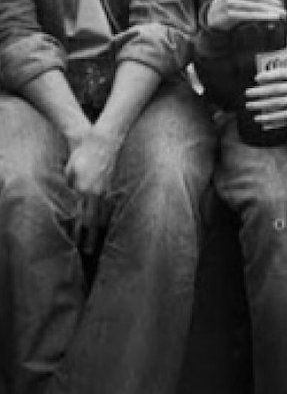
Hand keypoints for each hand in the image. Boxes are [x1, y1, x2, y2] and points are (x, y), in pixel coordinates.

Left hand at [66, 128, 118, 253]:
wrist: (104, 141)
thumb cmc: (83, 153)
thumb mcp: (70, 170)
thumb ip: (69, 187)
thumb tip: (68, 202)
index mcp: (82, 189)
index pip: (78, 216)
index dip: (75, 231)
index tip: (72, 244)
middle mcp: (95, 193)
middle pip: (92, 220)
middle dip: (90, 237)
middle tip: (88, 252)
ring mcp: (105, 190)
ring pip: (102, 215)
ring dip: (99, 230)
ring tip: (97, 243)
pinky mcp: (111, 186)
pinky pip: (108, 206)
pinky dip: (106, 217)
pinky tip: (105, 224)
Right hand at [207, 0, 286, 30]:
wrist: (213, 15)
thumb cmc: (230, 1)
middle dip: (273, 3)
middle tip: (283, 8)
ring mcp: (230, 1)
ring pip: (256, 6)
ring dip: (271, 11)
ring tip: (281, 15)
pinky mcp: (230, 14)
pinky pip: (250, 15)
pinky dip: (263, 17)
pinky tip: (272, 19)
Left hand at [245, 63, 286, 125]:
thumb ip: (286, 62)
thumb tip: (269, 65)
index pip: (282, 73)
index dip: (269, 75)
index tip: (256, 78)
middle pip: (278, 89)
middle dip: (261, 92)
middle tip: (247, 93)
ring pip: (279, 103)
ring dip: (262, 105)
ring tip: (249, 105)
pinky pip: (284, 116)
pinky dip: (271, 118)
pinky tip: (259, 118)